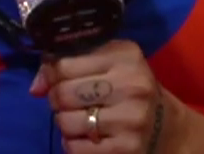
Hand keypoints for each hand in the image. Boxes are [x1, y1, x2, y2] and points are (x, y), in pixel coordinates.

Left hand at [31, 40, 181, 152]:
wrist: (168, 127)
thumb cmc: (130, 88)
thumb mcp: (109, 64)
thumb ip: (68, 65)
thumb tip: (35, 87)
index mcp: (125, 57)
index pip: (64, 65)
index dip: (52, 74)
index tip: (58, 80)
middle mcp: (131, 87)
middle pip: (63, 94)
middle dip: (57, 99)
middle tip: (69, 102)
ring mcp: (130, 120)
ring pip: (66, 122)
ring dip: (65, 123)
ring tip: (80, 119)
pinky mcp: (126, 149)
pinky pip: (75, 148)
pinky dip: (72, 144)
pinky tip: (86, 137)